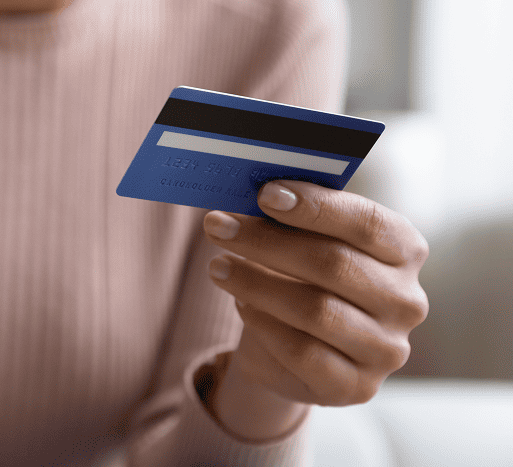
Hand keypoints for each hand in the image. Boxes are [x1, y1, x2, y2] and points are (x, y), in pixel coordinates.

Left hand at [201, 181, 428, 438]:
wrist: (293, 349)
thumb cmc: (301, 279)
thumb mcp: (302, 243)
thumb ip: (293, 219)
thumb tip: (256, 194)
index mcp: (405, 251)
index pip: (366, 223)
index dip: (315, 207)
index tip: (264, 193)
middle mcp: (406, 300)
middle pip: (334, 263)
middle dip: (267, 241)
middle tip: (217, 226)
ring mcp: (386, 348)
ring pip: (315, 310)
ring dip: (256, 283)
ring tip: (218, 267)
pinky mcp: (357, 386)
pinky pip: (303, 352)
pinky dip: (264, 324)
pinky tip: (240, 304)